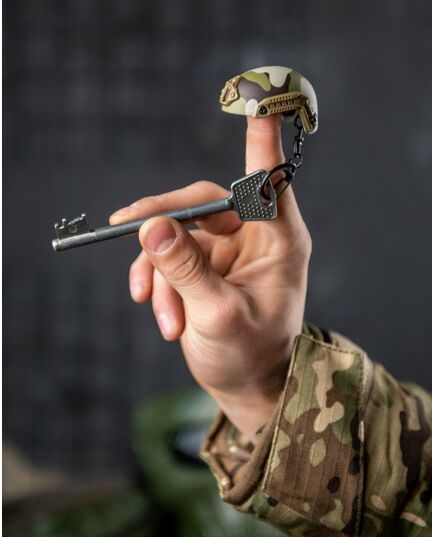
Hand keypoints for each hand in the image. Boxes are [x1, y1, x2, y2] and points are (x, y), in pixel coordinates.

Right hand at [110, 115, 310, 439]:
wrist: (245, 383)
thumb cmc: (249, 355)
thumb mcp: (218, 315)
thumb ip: (186, 270)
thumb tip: (151, 226)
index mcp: (279, 241)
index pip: (267, 181)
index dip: (260, 143)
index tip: (257, 103)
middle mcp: (254, 235)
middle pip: (199, 202)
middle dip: (162, 223)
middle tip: (126, 228)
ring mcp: (226, 248)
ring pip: (175, 233)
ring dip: (159, 273)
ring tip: (164, 316)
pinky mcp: (203, 263)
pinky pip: (167, 256)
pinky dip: (158, 284)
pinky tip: (163, 317)